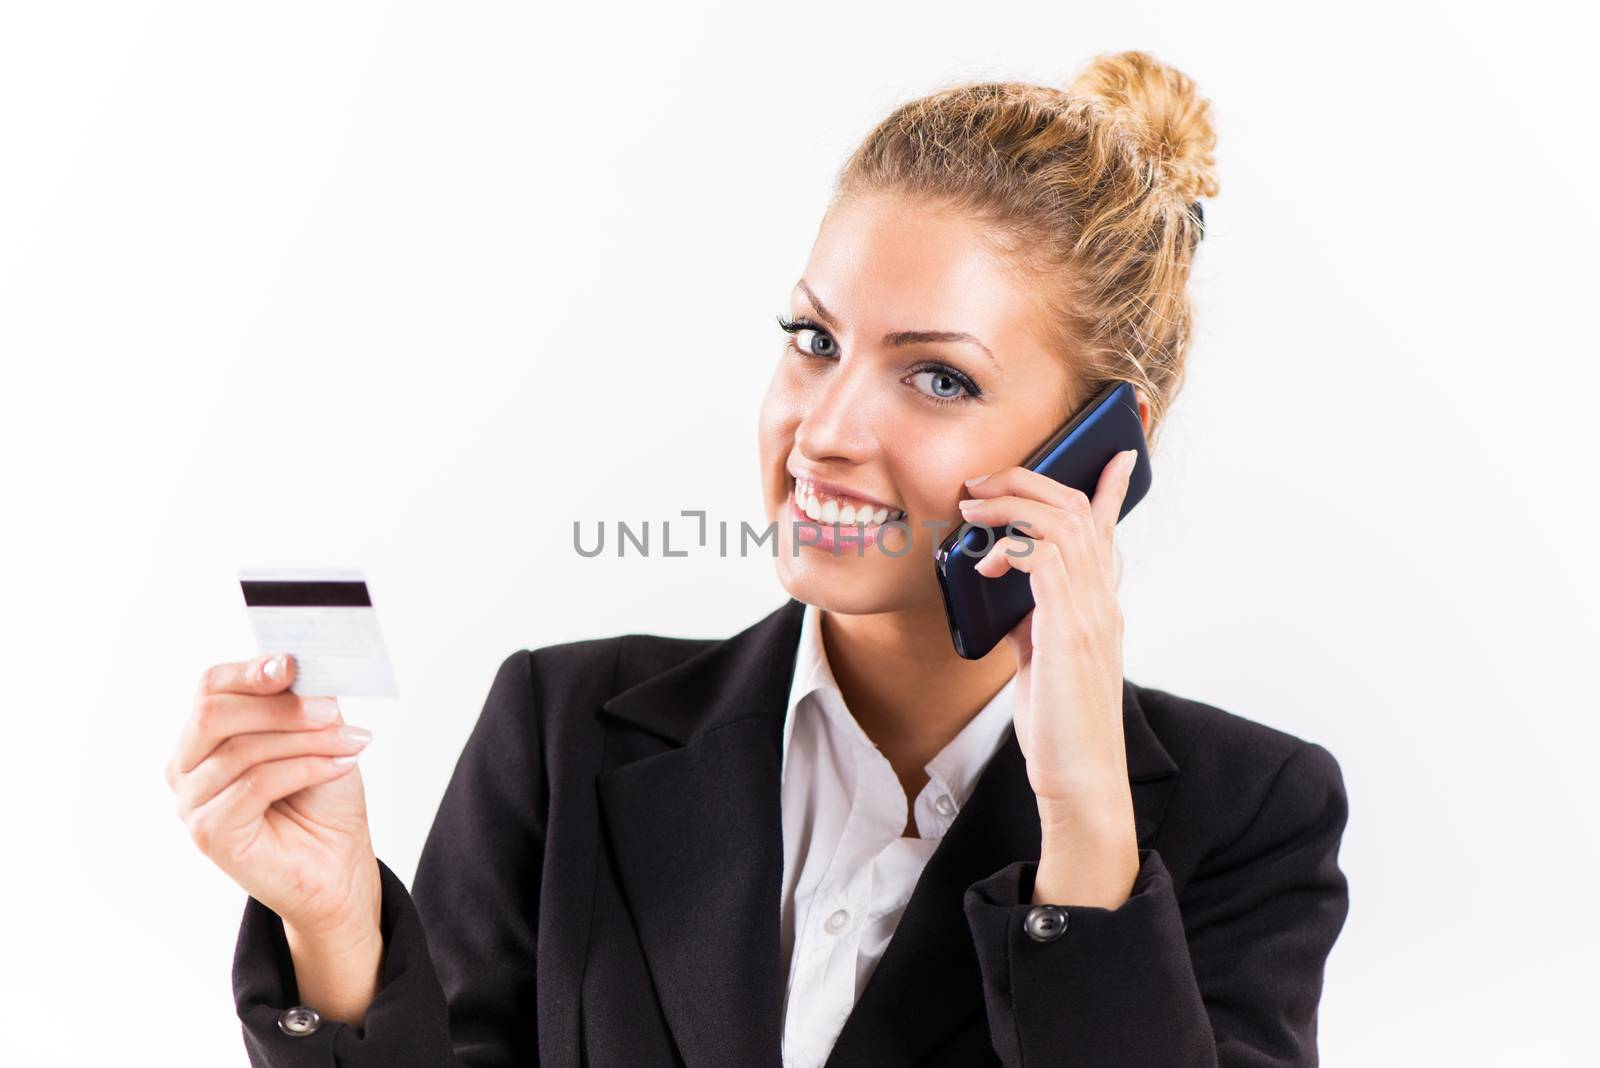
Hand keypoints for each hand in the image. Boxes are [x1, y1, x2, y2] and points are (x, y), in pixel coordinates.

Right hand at [166, 653, 381, 940]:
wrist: (336, 862)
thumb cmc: (321, 797)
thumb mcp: (316, 734)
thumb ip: (299, 699)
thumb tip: (295, 663)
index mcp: (204, 734)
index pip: (211, 686)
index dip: (251, 670)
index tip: (291, 664)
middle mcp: (187, 765)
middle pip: (215, 714)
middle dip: (280, 708)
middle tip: (332, 711)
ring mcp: (192, 802)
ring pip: (241, 750)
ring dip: (305, 741)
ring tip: (351, 742)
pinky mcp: (209, 833)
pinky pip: (254, 785)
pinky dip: (304, 769)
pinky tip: (338, 766)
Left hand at [957, 448, 1140, 905]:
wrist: (1079, 777)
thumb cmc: (1058, 724)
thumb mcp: (1042, 657)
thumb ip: (1032, 616)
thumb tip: (1005, 584)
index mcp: (1099, 603)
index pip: (1108, 529)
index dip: (1110, 486)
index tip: (1113, 453)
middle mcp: (1102, 599)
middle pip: (1077, 508)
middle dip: (1028, 481)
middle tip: (982, 482)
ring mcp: (1091, 611)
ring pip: (1061, 522)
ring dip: (1011, 504)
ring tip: (973, 508)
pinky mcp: (1070, 627)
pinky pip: (1044, 557)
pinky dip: (1010, 545)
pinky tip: (984, 562)